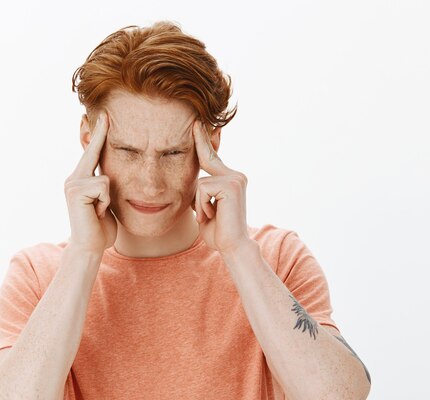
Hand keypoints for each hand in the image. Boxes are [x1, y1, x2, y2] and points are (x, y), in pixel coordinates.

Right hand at [64, 112, 116, 253]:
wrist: (90, 247)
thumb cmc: (101, 227)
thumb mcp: (107, 202)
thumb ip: (106, 187)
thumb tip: (113, 176)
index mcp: (82, 179)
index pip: (93, 154)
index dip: (99, 135)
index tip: (104, 117)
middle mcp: (74, 178)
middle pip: (93, 152)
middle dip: (100, 133)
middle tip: (106, 113)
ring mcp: (73, 184)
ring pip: (105, 178)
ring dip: (109, 198)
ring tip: (101, 210)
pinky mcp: (75, 192)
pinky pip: (103, 187)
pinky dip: (106, 202)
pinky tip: (98, 213)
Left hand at [190, 120, 251, 253]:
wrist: (232, 247)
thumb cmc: (218, 232)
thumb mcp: (205, 207)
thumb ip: (202, 192)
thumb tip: (194, 182)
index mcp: (231, 179)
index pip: (213, 157)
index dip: (204, 141)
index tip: (197, 123)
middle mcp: (236, 176)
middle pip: (207, 159)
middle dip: (200, 141)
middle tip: (195, 122)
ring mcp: (235, 179)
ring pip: (200, 182)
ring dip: (198, 203)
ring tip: (209, 216)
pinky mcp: (231, 185)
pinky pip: (202, 189)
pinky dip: (201, 205)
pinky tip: (212, 216)